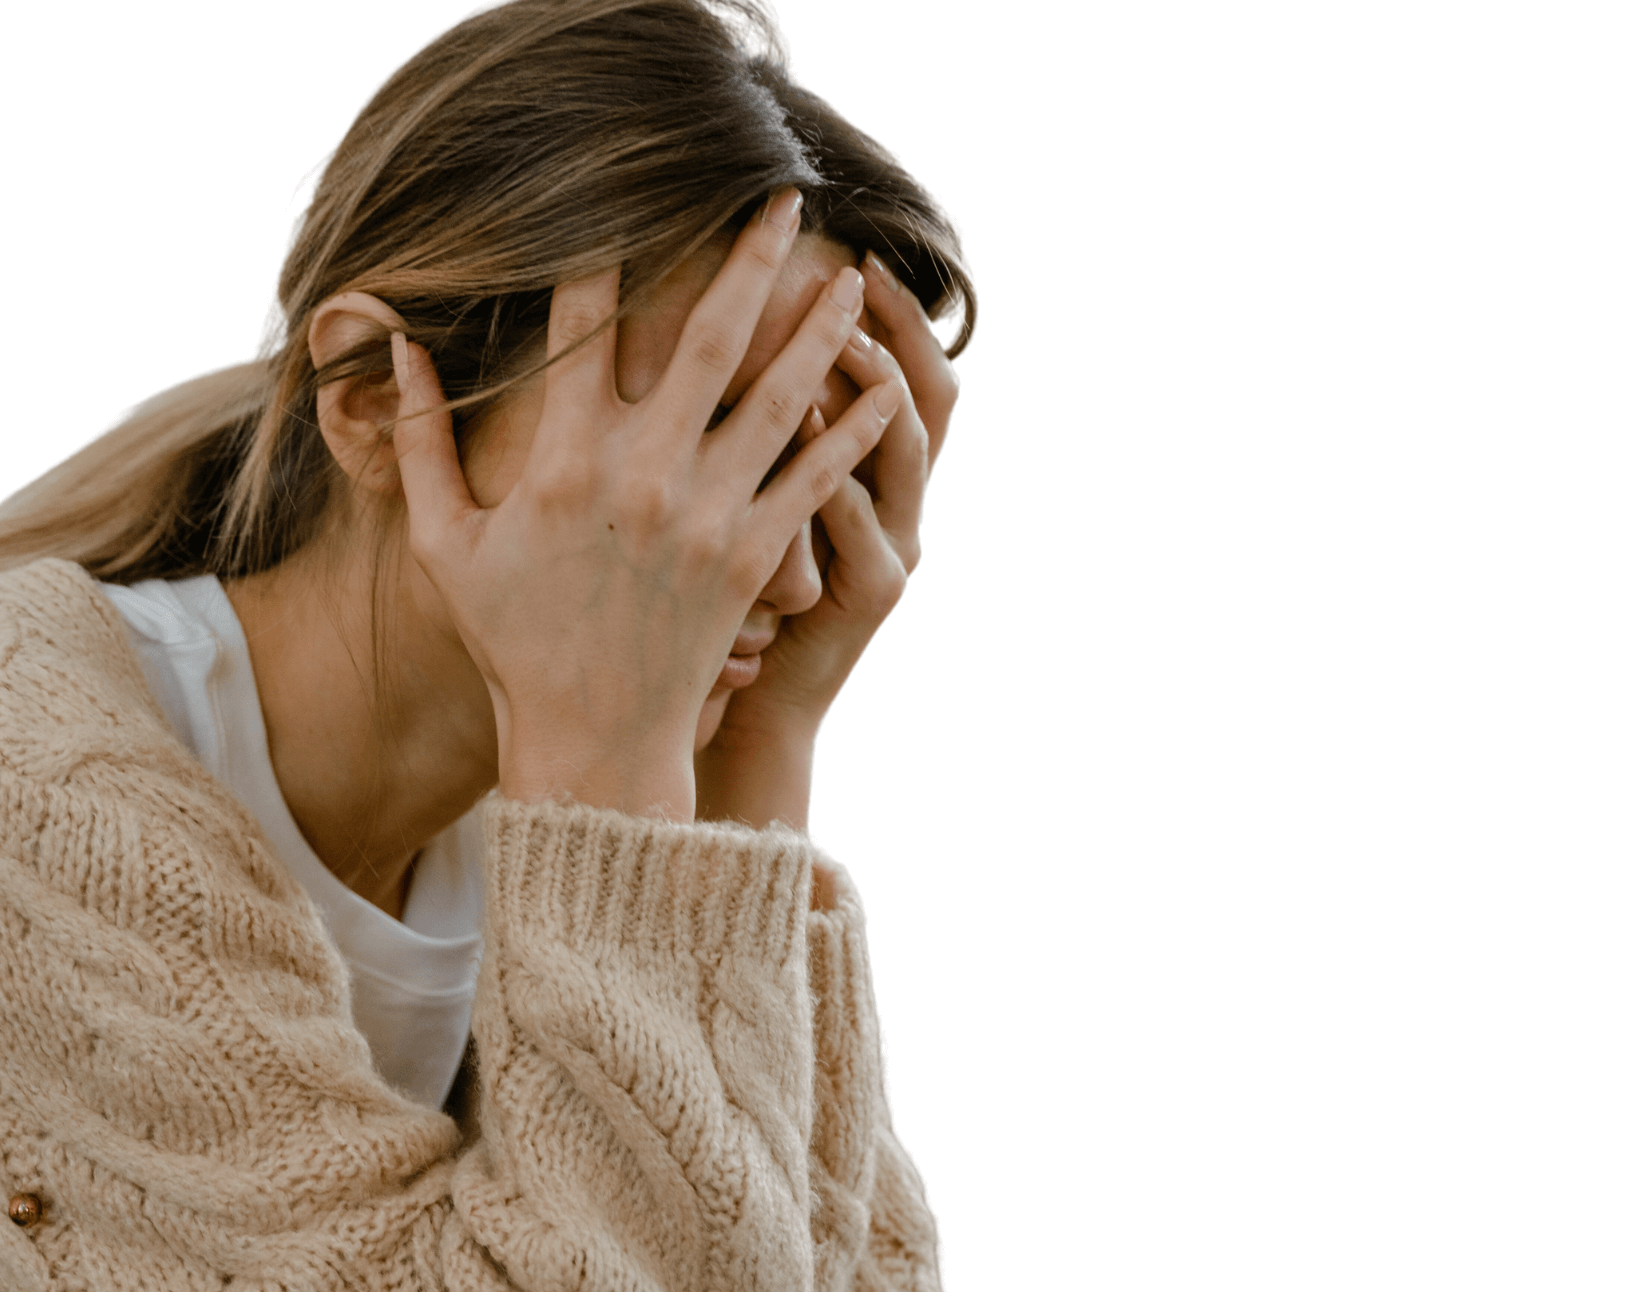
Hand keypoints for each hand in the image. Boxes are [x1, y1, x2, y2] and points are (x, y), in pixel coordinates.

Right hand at [389, 192, 903, 820]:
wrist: (591, 740)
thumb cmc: (513, 640)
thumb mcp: (444, 544)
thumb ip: (418, 444)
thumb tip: (401, 350)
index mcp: (563, 459)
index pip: (584, 323)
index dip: (604, 251)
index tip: (626, 199)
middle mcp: (643, 472)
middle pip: (708, 335)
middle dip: (750, 257)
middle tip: (784, 198)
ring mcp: (707, 513)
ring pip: (780, 394)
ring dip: (820, 327)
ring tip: (851, 276)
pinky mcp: (754, 556)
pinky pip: (815, 477)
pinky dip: (854, 429)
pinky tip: (883, 387)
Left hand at [695, 250, 961, 828]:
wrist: (744, 706)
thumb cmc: (727, 601)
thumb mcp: (743, 504)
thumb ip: (741, 428)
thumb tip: (701, 330)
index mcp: (868, 471)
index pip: (897, 369)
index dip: (889, 311)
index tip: (846, 247)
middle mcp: (898, 501)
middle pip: (928, 393)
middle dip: (897, 327)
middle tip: (857, 269)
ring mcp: (893, 546)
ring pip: (904, 450)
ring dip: (874, 388)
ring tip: (840, 336)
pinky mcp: (871, 594)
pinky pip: (864, 524)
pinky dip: (840, 474)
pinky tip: (811, 429)